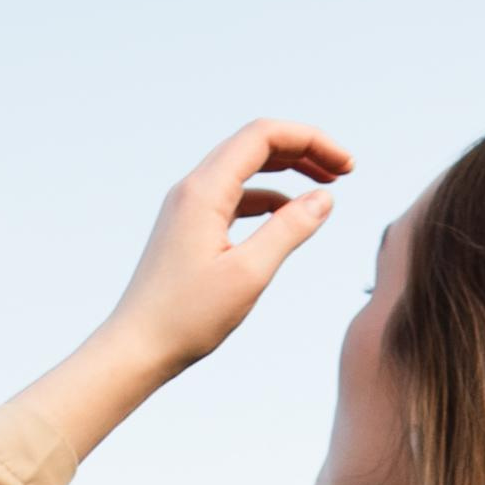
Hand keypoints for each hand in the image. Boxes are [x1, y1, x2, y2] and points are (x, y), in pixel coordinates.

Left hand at [17, 116, 353, 465]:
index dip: (311, 140)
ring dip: (287, 172)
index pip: (264, 136)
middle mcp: (192, 188)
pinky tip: (288, 215)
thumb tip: (324, 198)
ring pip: (244, 169)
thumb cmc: (187, 317)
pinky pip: (233, 196)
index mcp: (205, 191)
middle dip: (303, 150)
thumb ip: (289, 230)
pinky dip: (266, 197)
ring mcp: (187, 207)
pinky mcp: (188, 227)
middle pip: (254, 144)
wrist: (136, 347)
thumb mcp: (250, 273)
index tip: (348, 166)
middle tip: (345, 171)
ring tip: (325, 188)